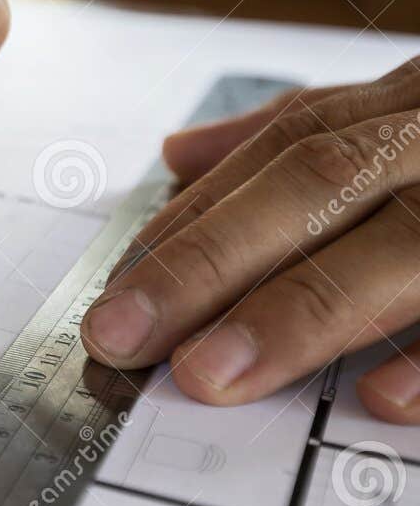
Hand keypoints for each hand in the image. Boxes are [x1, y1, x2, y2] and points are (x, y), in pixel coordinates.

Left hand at [83, 68, 419, 422]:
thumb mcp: (400, 117)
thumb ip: (299, 137)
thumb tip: (178, 154)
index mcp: (401, 107)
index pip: (277, 154)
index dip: (191, 223)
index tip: (114, 297)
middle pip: (315, 187)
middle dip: (210, 261)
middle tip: (124, 337)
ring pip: (398, 246)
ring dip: (295, 313)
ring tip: (206, 374)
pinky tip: (377, 398)